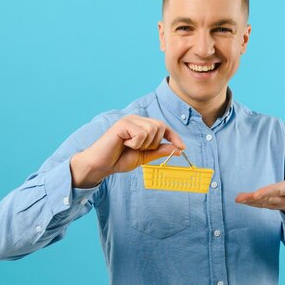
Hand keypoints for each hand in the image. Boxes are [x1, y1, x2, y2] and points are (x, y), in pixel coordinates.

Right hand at [70, 115, 184, 187]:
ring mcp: (130, 119)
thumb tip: (178, 149)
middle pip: (160, 127)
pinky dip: (135, 143)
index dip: (173, 137)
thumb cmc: (120, 159)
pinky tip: (124, 144)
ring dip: (143, 144)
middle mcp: (137, 119)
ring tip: (129, 146)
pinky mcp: (123, 123)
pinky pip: (141, 133)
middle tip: (138, 149)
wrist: (102, 165)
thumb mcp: (145, 156)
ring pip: (152, 130)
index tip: (182, 148)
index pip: (163, 127)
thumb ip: (160, 151)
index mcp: (142, 125)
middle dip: (154, 143)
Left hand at [235, 154, 284, 217]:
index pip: (279, 190)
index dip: (268, 192)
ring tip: (238, 199)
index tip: (257, 194)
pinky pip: (259, 205)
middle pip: (268, 199)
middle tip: (241, 198)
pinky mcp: (270, 206)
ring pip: (262, 204)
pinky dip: (250, 203)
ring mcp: (276, 204)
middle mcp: (283, 199)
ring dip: (249, 201)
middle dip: (255, 199)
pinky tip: (240, 200)